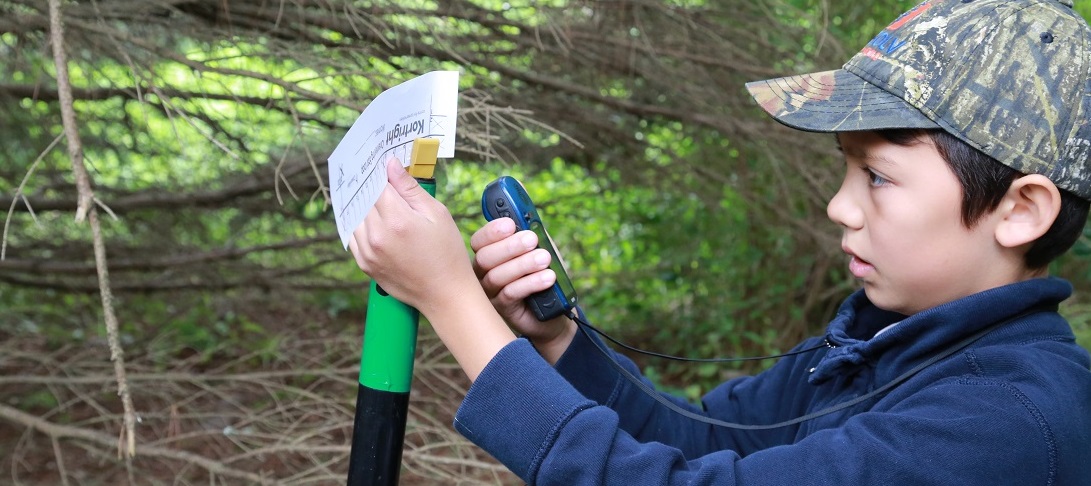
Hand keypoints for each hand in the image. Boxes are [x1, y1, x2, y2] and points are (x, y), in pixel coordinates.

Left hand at [348, 158, 478, 316]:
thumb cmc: (447, 253)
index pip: (378, 184)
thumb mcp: (437, 214)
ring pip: (355, 217)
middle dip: (372, 187)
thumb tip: (391, 165)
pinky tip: (371, 220)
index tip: (383, 164)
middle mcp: (377, 236)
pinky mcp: (364, 265)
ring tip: (377, 199)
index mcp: (397, 220)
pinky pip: (353, 237)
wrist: (445, 294)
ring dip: (363, 206)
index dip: (380, 172)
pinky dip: (359, 225)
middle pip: (364, 199)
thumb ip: (410, 188)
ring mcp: (367, 252)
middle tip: (379, 177)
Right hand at [470, 218, 575, 362]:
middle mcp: (483, 273)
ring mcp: (489, 293)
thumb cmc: (543, 274)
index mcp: (490, 255)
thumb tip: (531, 225)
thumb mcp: (541, 251)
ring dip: (523, 265)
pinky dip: (530, 283)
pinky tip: (548, 278)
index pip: (480, 241)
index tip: (510, 224)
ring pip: (496, 276)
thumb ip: (534, 237)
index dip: (492, 232)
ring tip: (544, 259)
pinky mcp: (500, 310)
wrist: (555, 310)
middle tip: (532, 239)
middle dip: (510, 247)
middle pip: (484, 257)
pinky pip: (509, 294)